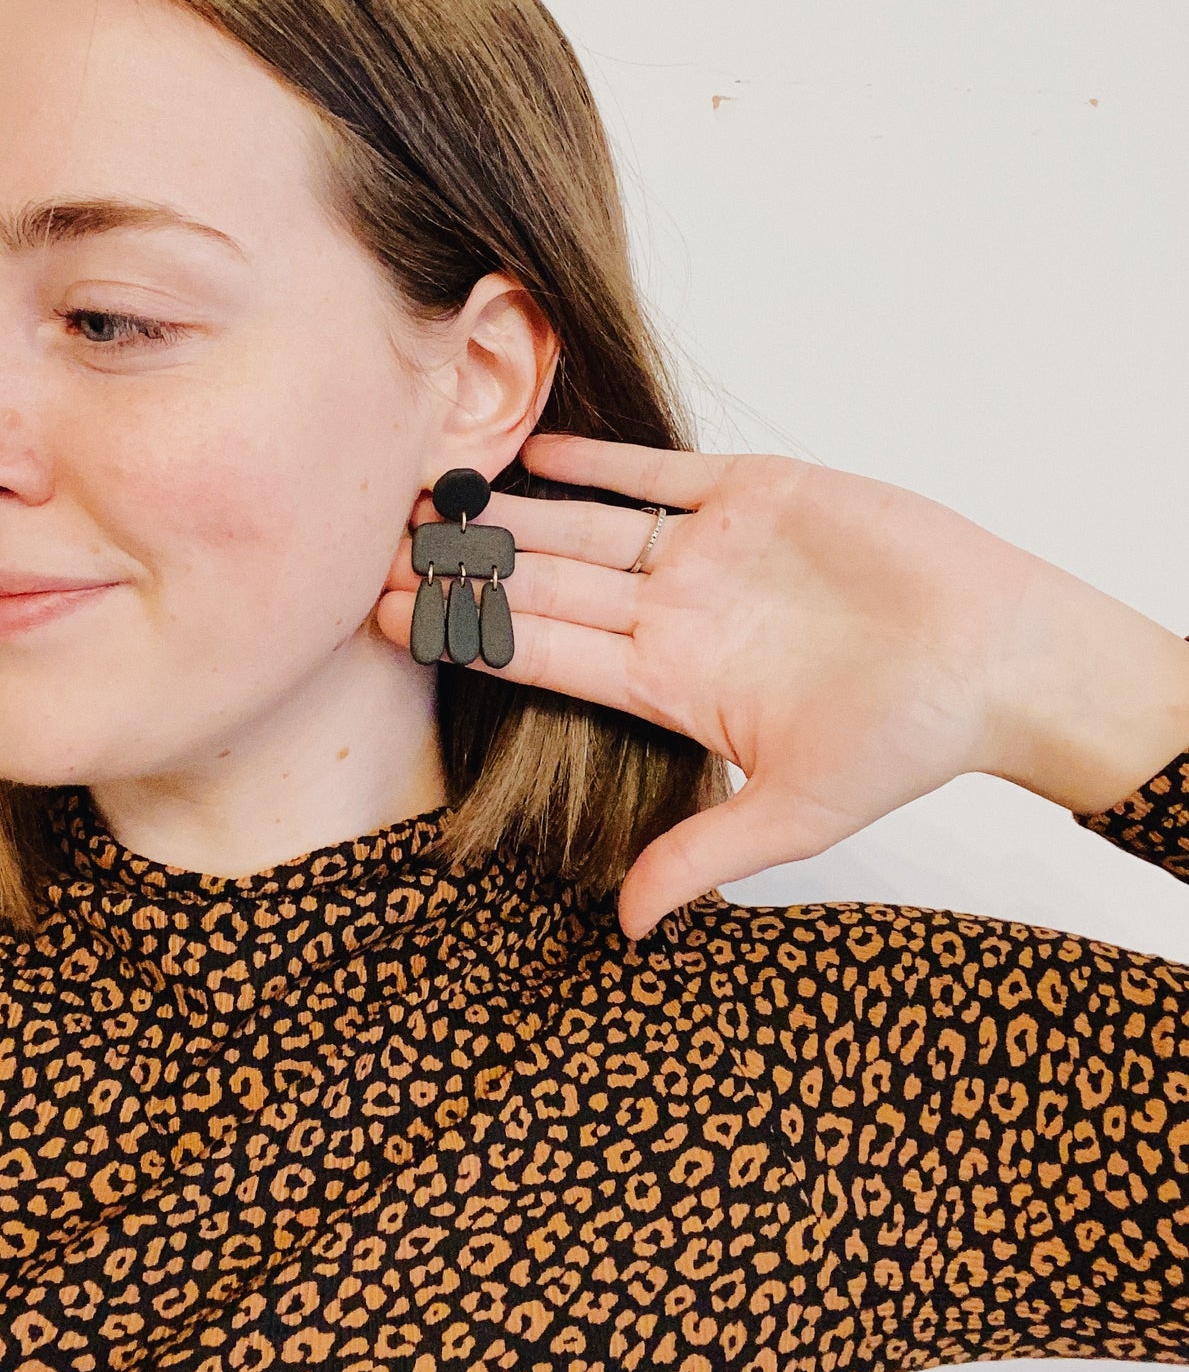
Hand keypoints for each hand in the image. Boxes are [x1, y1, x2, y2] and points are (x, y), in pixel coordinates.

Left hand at [376, 434, 1188, 937]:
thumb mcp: (800, 808)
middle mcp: (675, 615)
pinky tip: (532, 445)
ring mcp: (709, 553)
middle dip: (463, 567)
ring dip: (510, 509)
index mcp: (672, 683)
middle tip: (373, 541)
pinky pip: (658, 475)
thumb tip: (626, 927)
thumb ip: (706, 851)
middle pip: (545, 584)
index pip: (544, 654)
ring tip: (432, 490)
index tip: (387, 616)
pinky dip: (599, 459)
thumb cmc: (911, 738)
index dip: (466, 634)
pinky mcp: (756, 494)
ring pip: (585, 526)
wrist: (998, 656)